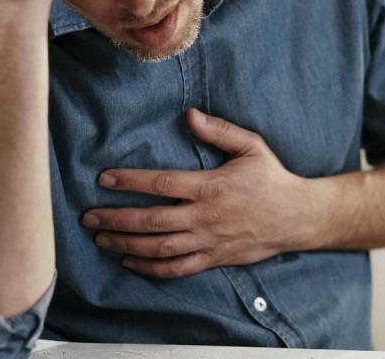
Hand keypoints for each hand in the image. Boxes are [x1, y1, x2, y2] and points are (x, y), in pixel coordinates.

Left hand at [82, 108, 316, 278]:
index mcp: (211, 187)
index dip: (129, 181)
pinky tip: (130, 262)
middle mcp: (205, 217)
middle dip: (115, 218)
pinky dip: (150, 268)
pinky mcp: (213, 258)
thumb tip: (190, 115)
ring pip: (158, 248)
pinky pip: (176, 269)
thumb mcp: (251, 146)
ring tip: (100, 238)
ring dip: (125, 245)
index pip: (161, 184)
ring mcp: (208, 241)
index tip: (104, 179)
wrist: (296, 217)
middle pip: (151, 221)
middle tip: (88, 216)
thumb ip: (219, 130)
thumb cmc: (271, 178)